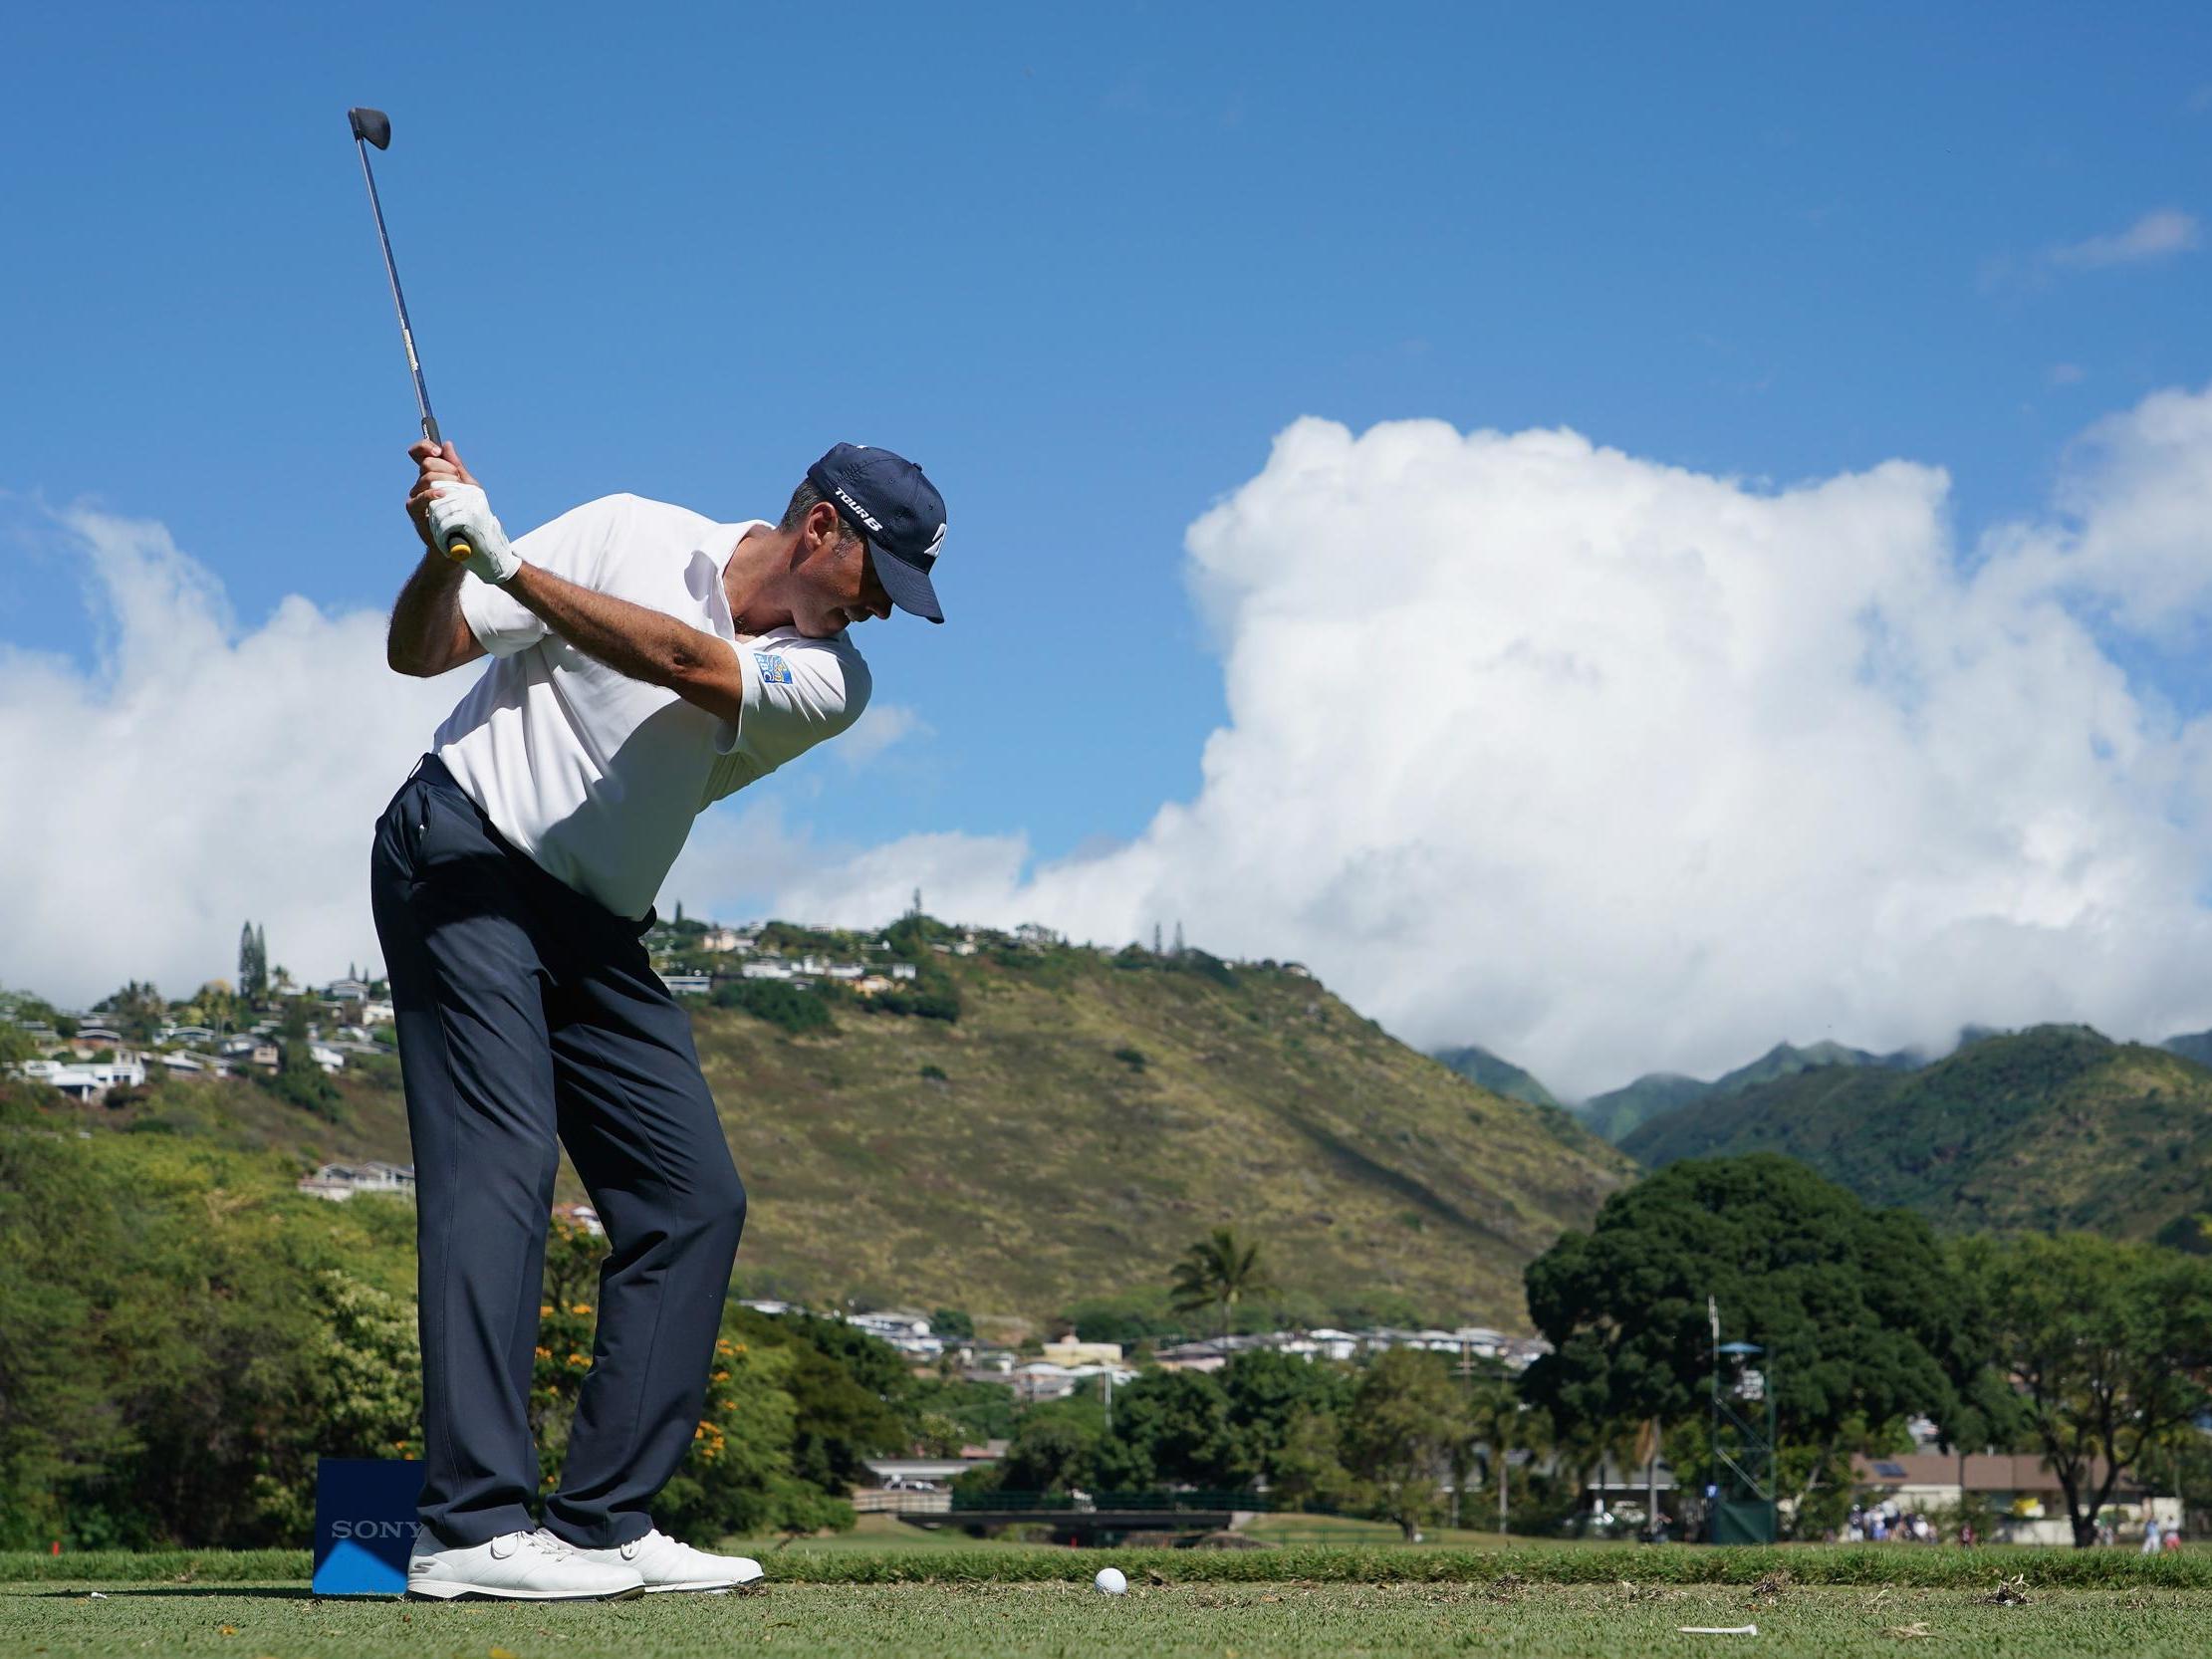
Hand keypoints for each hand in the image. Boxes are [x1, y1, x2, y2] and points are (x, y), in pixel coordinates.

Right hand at [403, 441, 517, 583]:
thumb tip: (447, 445)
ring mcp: (416, 498)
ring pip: (426, 478)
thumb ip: (457, 466)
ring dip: (446, 482)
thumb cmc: (467, 516)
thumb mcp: (468, 487)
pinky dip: (432, 495)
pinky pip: (421, 498)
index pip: (419, 453)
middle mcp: (420, 485)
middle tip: (459, 483)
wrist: (466, 543)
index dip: (425, 447)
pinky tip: (443, 496)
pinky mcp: (415, 513)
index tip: (437, 451)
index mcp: (432, 476)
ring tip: (457, 496)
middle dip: (447, 469)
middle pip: (427, 464)